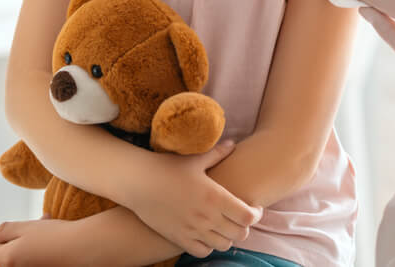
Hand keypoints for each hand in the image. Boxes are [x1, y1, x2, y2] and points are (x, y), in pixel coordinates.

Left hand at [0, 218, 82, 266]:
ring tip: (50, 226)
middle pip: (10, 253)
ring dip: (33, 240)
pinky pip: (38, 258)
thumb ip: (2, 230)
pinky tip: (56, 237)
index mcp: (8, 259)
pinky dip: (43, 248)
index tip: (20, 229)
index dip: (4, 237)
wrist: (85, 248)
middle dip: (21, 237)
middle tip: (37, 226)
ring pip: (25, 253)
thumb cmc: (56, 237)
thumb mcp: (25, 227)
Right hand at [123, 140, 262, 258]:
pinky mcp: (178, 238)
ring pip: (224, 245)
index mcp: (215, 197)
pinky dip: (210, 245)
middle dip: (245, 227)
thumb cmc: (168, 167)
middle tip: (242, 217)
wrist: (138, 182)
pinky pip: (202, 251)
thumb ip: (218, 153)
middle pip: (240, 234)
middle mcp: (206, 217)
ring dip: (228, 237)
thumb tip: (233, 144)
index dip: (256, 214)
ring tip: (225, 226)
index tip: (255, 208)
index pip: (248, 216)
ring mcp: (192, 230)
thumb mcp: (195, 159)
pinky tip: (207, 234)